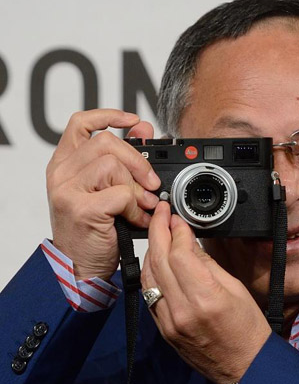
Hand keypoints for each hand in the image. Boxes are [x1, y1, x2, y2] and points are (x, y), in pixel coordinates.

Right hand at [46, 109, 160, 280]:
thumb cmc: (92, 231)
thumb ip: (121, 160)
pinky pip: (121, 194)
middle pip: (106, 142)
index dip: (109, 116)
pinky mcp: (82, 209)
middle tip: (150, 183)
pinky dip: (136, 208)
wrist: (80, 267)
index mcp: (65, 165)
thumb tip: (143, 129)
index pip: (81, 124)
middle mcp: (62, 174)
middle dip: (137, 161)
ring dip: (137, 187)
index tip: (134, 122)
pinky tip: (136, 220)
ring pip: (113, 166)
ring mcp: (68, 190)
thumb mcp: (104, 190)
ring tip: (142, 206)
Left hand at [141, 201, 271, 383]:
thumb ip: (208, 264)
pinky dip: (150, 272)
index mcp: (205, 298)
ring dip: (151, 250)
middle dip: (158, 231)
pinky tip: (156, 260)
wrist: (244, 367)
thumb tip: (189, 242)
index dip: (176, 231)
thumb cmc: (247, 329)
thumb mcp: (236, 289)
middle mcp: (181, 310)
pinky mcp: (162, 330)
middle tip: (161, 213)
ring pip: (148, 276)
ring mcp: (168, 322)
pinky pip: (149, 294)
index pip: (179, 254)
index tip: (178, 218)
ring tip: (158, 232)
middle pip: (159, 260)